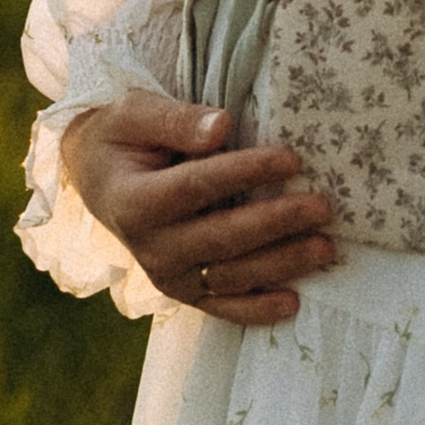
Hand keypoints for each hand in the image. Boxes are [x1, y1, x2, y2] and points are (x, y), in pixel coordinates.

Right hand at [61, 93, 338, 326]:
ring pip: (230, 275)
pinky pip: (224, 307)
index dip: (246, 172)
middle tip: (321, 207)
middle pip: (221, 237)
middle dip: (276, 223)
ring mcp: (167, 275)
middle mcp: (149, 246)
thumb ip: (175, 120)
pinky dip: (257, 310)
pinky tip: (293, 302)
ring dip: (280, 264)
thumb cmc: (123, 139)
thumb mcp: (134, 114)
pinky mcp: (184, 291)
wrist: (100, 179)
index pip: (198, 186)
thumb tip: (221, 126)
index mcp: (134, 200)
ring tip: (325, 247)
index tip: (292, 159)